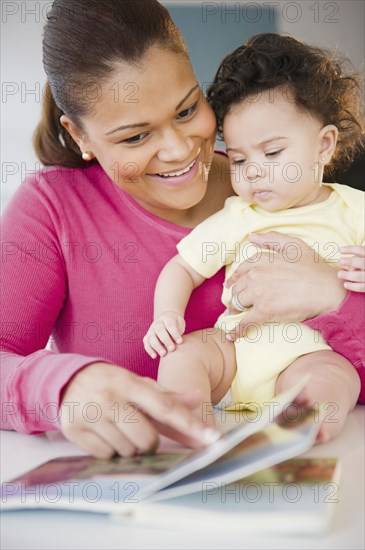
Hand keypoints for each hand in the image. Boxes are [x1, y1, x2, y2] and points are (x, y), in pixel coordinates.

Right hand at [60, 362, 219, 457]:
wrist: (67, 379)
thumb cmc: (111, 383)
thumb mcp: (137, 383)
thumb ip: (167, 395)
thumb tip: (197, 398)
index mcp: (129, 383)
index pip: (165, 407)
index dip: (190, 424)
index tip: (211, 438)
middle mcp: (110, 398)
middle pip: (147, 439)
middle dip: (148, 440)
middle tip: (137, 428)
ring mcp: (91, 414)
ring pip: (127, 451)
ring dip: (128, 445)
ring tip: (117, 426)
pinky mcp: (74, 430)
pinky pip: (106, 456)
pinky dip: (110, 450)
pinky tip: (103, 432)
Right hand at [143, 311, 185, 357]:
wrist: (166, 320)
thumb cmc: (176, 324)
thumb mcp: (180, 323)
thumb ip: (179, 330)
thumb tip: (178, 341)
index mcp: (167, 318)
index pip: (170, 325)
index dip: (175, 333)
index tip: (180, 342)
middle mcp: (157, 323)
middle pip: (160, 331)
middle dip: (166, 340)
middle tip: (172, 349)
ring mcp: (151, 330)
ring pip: (151, 338)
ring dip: (157, 346)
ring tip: (163, 354)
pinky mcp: (147, 338)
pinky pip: (146, 344)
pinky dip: (149, 350)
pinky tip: (154, 356)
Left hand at [225, 231, 346, 339]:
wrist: (325, 289)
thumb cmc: (313, 267)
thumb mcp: (293, 245)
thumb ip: (271, 239)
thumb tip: (251, 238)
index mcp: (261, 260)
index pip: (241, 270)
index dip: (235, 279)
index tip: (231, 285)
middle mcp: (256, 275)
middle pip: (238, 288)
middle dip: (236, 295)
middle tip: (236, 302)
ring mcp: (258, 294)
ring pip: (238, 303)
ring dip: (235, 310)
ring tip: (234, 315)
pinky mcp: (264, 311)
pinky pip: (244, 323)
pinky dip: (236, 330)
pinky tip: (231, 336)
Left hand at [338, 245, 364, 291]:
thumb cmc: (363, 266)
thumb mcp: (362, 259)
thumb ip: (356, 259)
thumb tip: (344, 264)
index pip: (361, 250)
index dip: (351, 249)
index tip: (340, 250)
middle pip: (362, 263)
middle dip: (351, 261)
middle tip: (340, 261)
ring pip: (360, 276)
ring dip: (348, 275)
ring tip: (339, 274)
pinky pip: (361, 287)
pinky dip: (353, 286)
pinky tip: (345, 284)